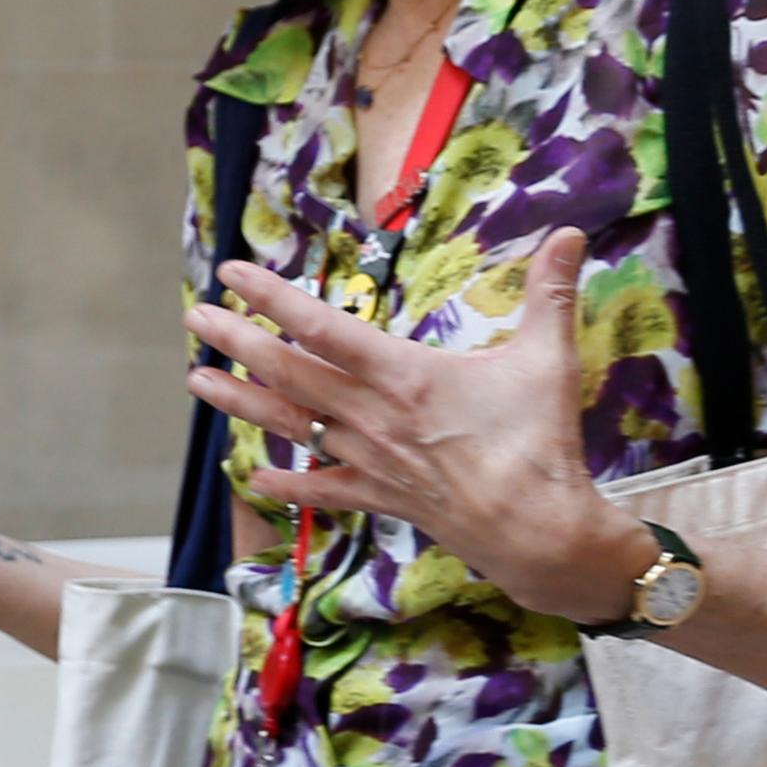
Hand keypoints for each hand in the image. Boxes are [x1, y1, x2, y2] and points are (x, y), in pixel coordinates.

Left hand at [184, 227, 650, 623]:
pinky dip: (289, 484)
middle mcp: (372, 415)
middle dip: (237, 342)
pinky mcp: (382, 498)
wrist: (543, 535)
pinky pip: (325, 490)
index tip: (231, 272)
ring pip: (293, 426)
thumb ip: (551, 294)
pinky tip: (255, 478)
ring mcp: (370, 459)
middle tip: (194, 318)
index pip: (321, 326)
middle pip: (290, 372)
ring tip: (196, 382)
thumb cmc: (541, 444)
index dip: (272, 296)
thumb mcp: (548, 360)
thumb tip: (572, 231)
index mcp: (402, 375)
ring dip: (241, 402)